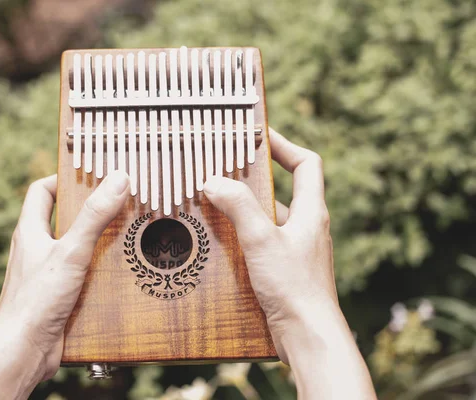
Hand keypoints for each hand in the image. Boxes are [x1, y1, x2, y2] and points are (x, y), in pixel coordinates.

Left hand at [0, 170, 129, 399]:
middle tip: (117, 203)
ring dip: (99, 241)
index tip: (90, 174)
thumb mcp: (70, 251)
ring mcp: (48, 272)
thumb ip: (94, 216)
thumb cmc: (36, 300)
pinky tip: (121, 272)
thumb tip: (117, 180)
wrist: (23, 349)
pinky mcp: (59, 294)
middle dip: (90, 210)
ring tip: (126, 234)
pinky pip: (83, 273)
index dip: (62, 178)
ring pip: (76, 247)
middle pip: (63, 218)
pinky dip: (100, 270)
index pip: (41, 191)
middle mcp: (37, 249)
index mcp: (31, 231)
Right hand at [204, 128, 334, 359]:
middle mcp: (307, 227)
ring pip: (269, 218)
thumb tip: (215, 181)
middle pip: (283, 190)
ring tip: (215, 203)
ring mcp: (297, 248)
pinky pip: (263, 240)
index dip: (286, 145)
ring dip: (245, 209)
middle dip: (254, 179)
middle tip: (224, 169)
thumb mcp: (262, 240)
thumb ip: (239, 207)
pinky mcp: (285, 268)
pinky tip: (221, 240)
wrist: (308, 335)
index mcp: (311, 212)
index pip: (307, 164)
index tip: (260, 135)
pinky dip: (244, 234)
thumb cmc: (294, 287)